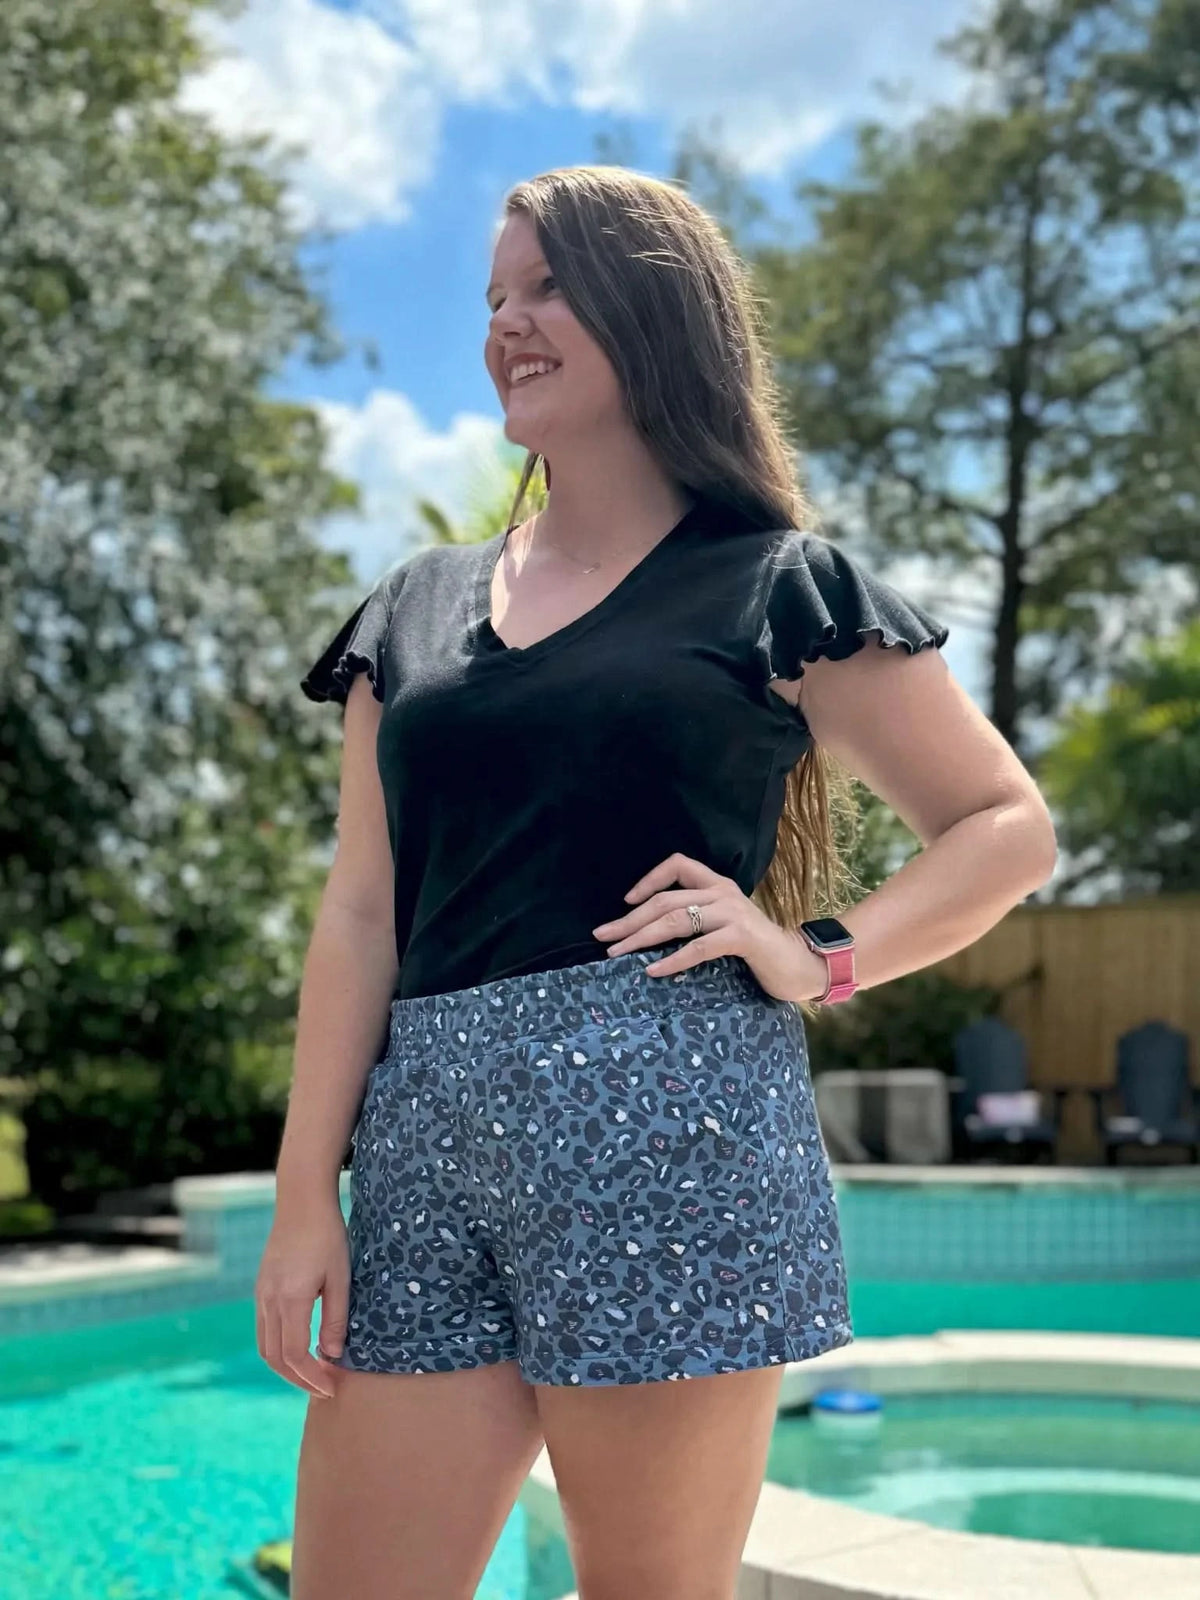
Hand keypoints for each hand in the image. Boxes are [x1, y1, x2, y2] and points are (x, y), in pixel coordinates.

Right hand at [255, 1193, 349, 1398]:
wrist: (301, 1200)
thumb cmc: (327, 1235)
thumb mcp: (340, 1276)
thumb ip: (336, 1317)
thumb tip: (331, 1355)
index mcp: (290, 1299)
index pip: (294, 1355)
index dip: (311, 1377)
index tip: (331, 1388)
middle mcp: (269, 1300)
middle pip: (275, 1357)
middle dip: (298, 1379)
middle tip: (324, 1389)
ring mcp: (261, 1293)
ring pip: (265, 1346)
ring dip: (286, 1367)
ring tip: (313, 1374)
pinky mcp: (262, 1287)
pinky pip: (264, 1329)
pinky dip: (280, 1347)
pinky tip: (301, 1346)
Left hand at [592, 851, 829, 1003]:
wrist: (800, 965)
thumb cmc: (757, 950)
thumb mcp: (723, 926)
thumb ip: (697, 922)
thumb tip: (649, 935)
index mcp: (718, 885)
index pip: (677, 865)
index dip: (648, 880)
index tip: (625, 902)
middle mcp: (723, 893)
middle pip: (666, 900)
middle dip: (629, 919)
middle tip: (603, 936)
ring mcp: (733, 913)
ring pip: (676, 919)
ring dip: (640, 937)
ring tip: (617, 952)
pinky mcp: (742, 936)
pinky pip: (698, 946)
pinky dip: (672, 958)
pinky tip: (652, 970)